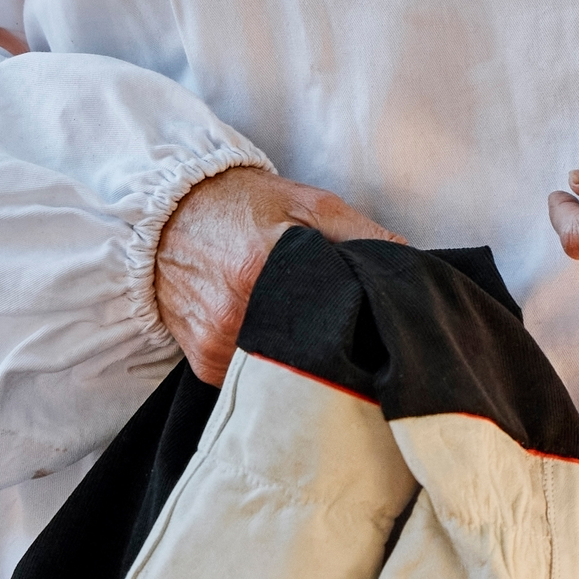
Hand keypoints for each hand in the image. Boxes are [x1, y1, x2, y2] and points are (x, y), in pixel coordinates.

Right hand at [155, 168, 406, 387]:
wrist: (169, 215)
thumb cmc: (244, 204)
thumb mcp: (310, 203)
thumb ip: (362, 233)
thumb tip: (410, 261)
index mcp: (262, 267)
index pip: (333, 312)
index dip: (361, 318)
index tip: (376, 320)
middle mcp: (234, 313)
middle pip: (310, 347)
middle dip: (334, 339)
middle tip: (346, 324)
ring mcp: (216, 344)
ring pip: (282, 366)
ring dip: (301, 351)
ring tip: (304, 322)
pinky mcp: (204, 365)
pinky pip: (253, 374)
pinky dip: (270, 358)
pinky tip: (272, 330)